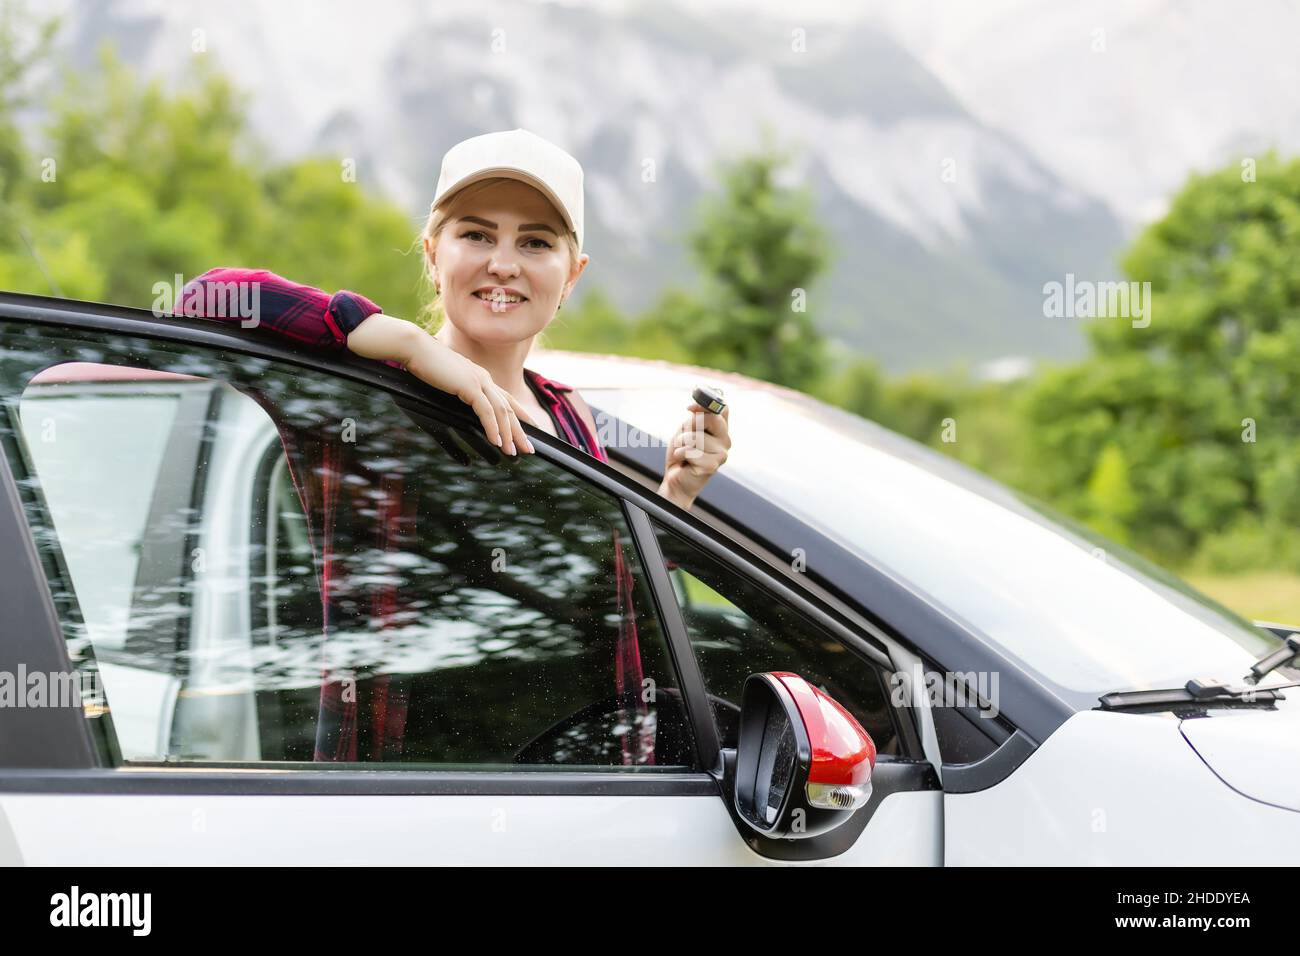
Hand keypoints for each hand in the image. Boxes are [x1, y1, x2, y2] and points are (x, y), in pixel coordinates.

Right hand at [403, 335, 537, 454]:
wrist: (415, 348)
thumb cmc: (425, 365)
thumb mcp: (448, 382)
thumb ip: (458, 393)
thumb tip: (460, 404)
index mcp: (480, 377)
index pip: (507, 398)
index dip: (521, 415)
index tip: (532, 428)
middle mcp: (484, 379)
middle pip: (509, 408)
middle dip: (520, 431)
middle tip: (529, 449)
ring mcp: (478, 381)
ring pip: (501, 412)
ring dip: (508, 434)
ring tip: (512, 452)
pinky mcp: (469, 385)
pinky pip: (486, 411)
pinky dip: (493, 428)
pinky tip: (496, 441)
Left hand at [660, 402, 730, 507]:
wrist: (675, 478)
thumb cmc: (682, 452)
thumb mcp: (686, 428)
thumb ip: (695, 416)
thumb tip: (695, 407)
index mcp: (721, 428)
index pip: (722, 407)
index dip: (705, 404)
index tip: (690, 409)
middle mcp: (725, 439)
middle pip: (709, 418)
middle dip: (689, 426)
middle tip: (685, 439)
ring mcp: (722, 453)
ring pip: (696, 436)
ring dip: (681, 443)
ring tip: (684, 452)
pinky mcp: (714, 465)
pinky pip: (691, 451)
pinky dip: (681, 454)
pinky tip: (684, 461)